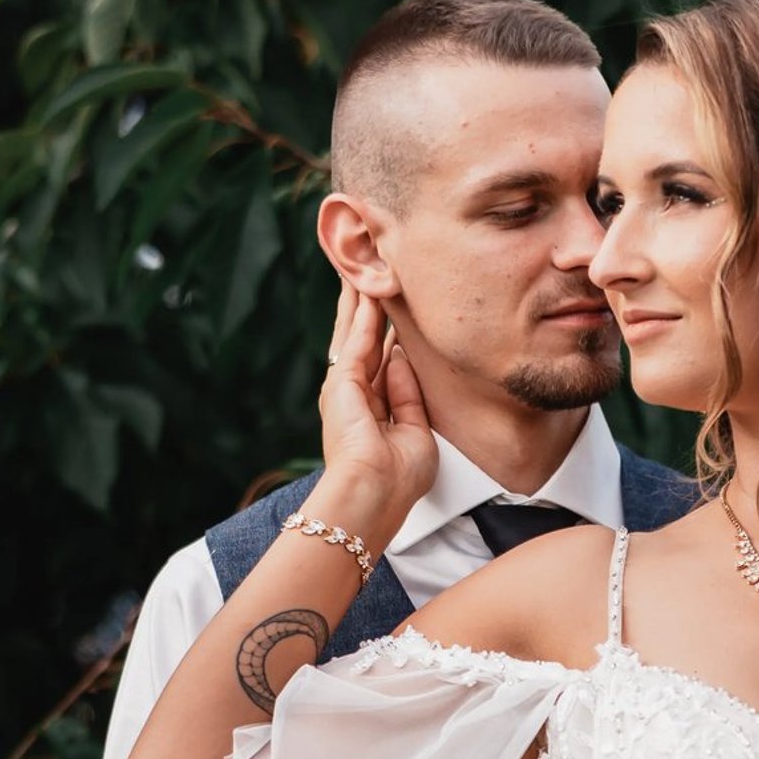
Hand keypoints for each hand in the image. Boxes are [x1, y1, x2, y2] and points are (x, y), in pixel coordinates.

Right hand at [315, 279, 436, 526]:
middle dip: (365, 307)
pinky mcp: (343, 382)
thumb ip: (409, 394)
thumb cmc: (397, 480)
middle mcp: (356, 396)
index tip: (390, 307)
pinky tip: (368, 287)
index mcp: (373, 411)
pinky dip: (363, 312)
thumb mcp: (415, 431)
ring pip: (355, 332)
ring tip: (364, 264)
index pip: (379, 361)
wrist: (374, 494)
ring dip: (359, 299)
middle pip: (361, 340)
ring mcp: (346, 388)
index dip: (385, 333)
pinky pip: (358, 339)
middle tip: (368, 272)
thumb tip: (401, 357)